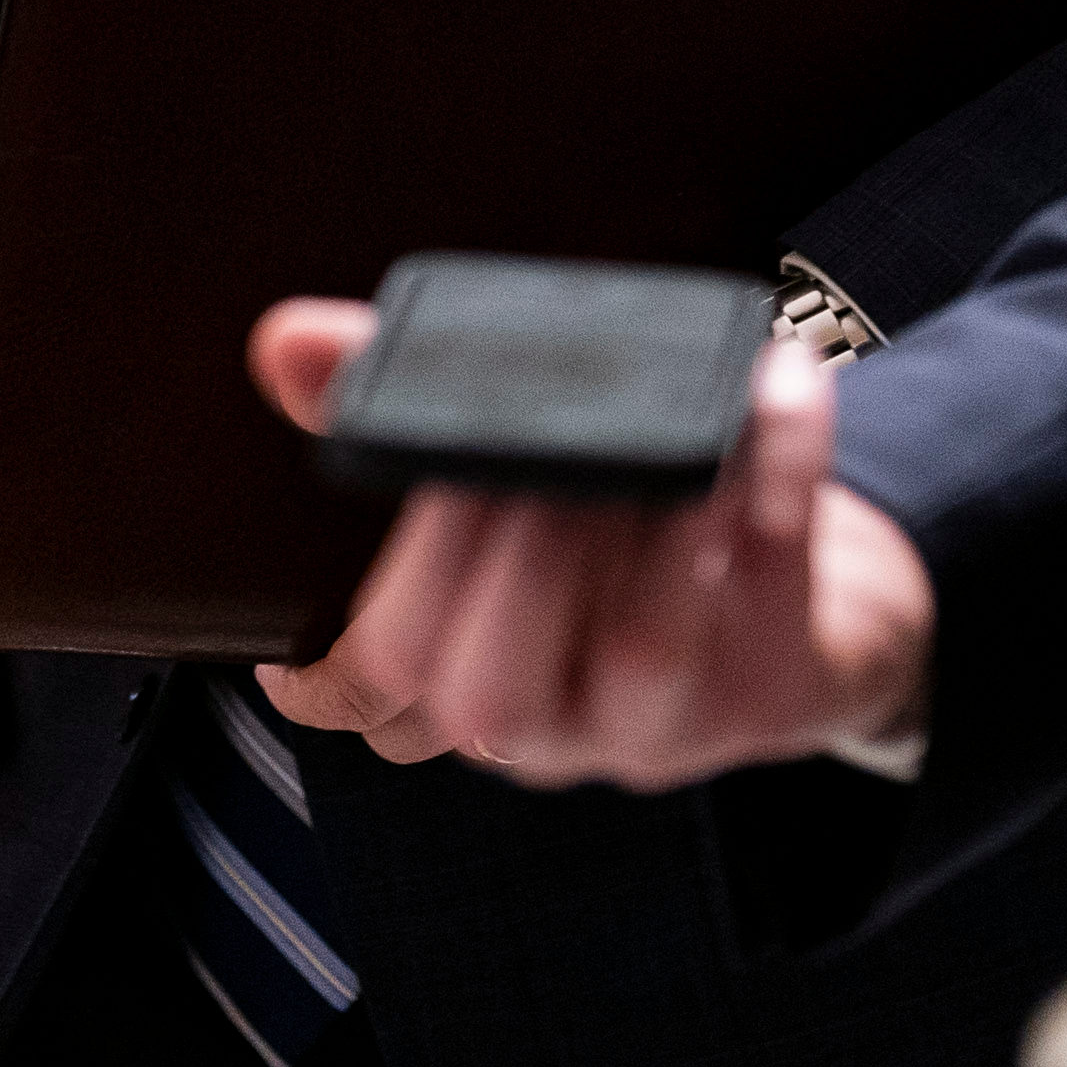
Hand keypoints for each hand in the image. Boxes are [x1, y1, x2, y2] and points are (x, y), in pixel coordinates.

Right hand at [239, 295, 934, 788]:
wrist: (781, 621)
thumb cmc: (607, 547)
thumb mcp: (488, 491)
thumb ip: (382, 411)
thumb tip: (285, 343)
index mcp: (457, 680)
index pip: (377, 690)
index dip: (352, 640)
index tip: (387, 529)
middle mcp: (549, 723)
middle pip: (494, 691)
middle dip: (507, 564)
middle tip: (526, 466)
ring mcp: (664, 716)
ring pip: (641, 652)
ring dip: (642, 529)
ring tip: (645, 440)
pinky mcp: (772, 677)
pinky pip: (775, 576)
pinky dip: (779, 469)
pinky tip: (774, 387)